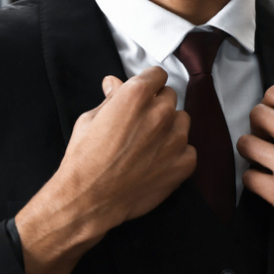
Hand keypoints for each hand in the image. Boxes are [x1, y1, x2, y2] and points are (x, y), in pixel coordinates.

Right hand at [15, 66, 195, 273]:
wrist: (89, 199)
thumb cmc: (84, 159)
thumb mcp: (90, 120)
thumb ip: (111, 98)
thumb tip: (115, 82)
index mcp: (136, 96)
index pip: (157, 74)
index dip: (149, 83)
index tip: (144, 92)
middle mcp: (161, 113)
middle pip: (170, 97)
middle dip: (157, 105)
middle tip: (140, 124)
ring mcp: (176, 138)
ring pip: (182, 121)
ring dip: (169, 127)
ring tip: (147, 144)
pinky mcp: (185, 161)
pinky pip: (188, 148)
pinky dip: (176, 153)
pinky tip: (156, 162)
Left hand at [238, 86, 273, 273]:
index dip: (269, 107)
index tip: (273, 120)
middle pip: (257, 115)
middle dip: (258, 128)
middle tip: (267, 141)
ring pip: (246, 144)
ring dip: (253, 153)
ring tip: (266, 162)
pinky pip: (248, 177)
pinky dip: (256, 180)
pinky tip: (270, 182)